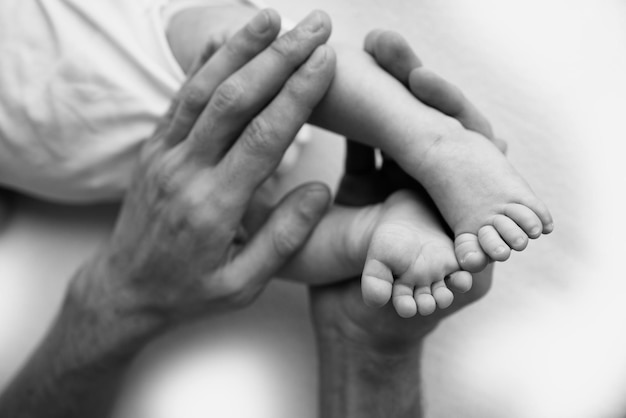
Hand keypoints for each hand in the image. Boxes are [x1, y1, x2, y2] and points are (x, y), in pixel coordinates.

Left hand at [80, 9, 336, 323]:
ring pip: (203, 89)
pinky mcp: (154, 148)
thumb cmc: (188, 290)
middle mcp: (186, 171)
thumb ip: (284, 237)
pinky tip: (223, 39)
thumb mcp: (243, 284)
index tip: (325, 62)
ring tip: (272, 17)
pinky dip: (201, 64)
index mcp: (215, 206)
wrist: (125, 289)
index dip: (297, 94)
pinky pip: (178, 98)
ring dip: (239, 49)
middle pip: (235, 100)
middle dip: (278, 57)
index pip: (264, 137)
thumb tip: (319, 190)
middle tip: (314, 27)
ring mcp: (165, 155)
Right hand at [311, 29, 496, 348]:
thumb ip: (469, 270)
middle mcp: (432, 185)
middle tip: (383, 44)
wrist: (354, 331)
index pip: (465, 140)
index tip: (420, 80)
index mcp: (457, 203)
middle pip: (429, 119)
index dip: (446, 106)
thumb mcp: (442, 296)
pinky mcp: (365, 185)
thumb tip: (482, 247)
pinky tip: (338, 91)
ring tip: (362, 53)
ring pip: (396, 123)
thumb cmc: (399, 318)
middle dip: (409, 79)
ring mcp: (397, 181)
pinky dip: (354, 116)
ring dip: (381, 88)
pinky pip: (365, 141)